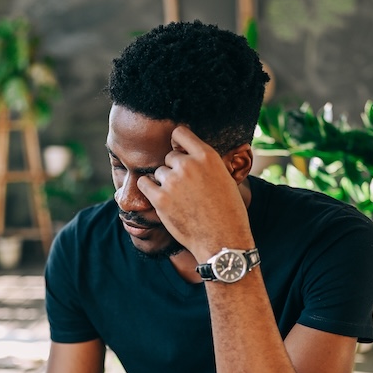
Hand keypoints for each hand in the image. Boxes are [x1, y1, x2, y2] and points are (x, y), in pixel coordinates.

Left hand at [136, 126, 253, 261]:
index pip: (180, 133)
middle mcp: (188, 164)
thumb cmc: (228, 213)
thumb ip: (206, 165)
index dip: (177, 143)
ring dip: (164, 183)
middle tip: (186, 189)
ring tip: (180, 200)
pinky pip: (144, 184)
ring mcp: (173, 181)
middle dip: (175, 170)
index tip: (178, 151)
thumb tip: (191, 157)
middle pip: (169, 157)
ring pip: (159, 173)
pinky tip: (158, 198)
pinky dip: (148, 190)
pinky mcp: (160, 199)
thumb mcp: (225, 179)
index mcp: (207, 156)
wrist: (222, 240)